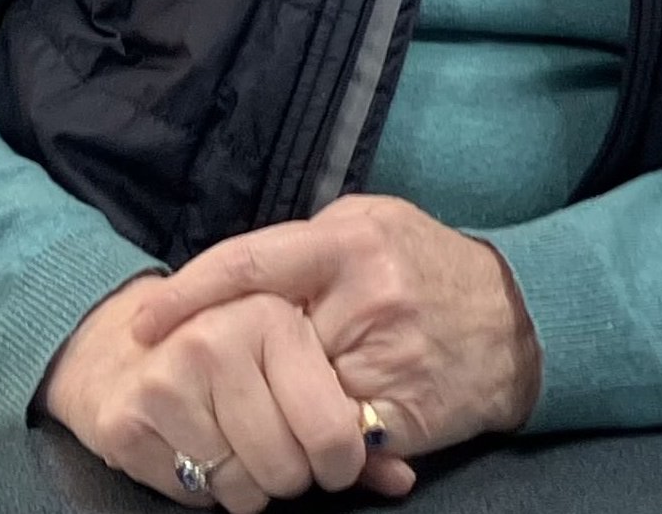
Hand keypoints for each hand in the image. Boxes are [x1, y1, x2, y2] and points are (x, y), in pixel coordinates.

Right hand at [40, 275, 416, 507]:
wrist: (118, 344)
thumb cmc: (231, 356)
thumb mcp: (298, 364)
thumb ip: (354, 420)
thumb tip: (398, 477)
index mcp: (269, 314)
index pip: (330, 430)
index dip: (340, 460)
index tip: (334, 461)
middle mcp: (214, 338)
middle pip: (288, 470)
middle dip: (294, 476)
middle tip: (283, 453)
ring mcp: (165, 379)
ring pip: (242, 490)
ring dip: (250, 487)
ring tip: (240, 448)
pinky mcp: (128, 420)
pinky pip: (195, 497)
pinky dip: (206, 492)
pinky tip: (199, 451)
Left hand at [127, 194, 543, 458]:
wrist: (520, 321)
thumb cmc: (429, 267)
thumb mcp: (372, 226)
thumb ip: (306, 247)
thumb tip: (230, 281)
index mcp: (347, 241)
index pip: (247, 265)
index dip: (187, 294)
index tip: (141, 323)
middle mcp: (365, 293)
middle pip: (263, 341)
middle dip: (237, 361)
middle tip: (209, 373)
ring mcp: (386, 356)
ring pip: (292, 394)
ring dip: (275, 402)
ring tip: (276, 396)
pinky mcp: (400, 411)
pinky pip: (331, 435)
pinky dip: (314, 435)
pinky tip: (314, 425)